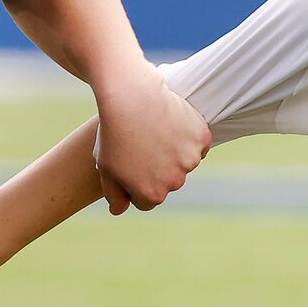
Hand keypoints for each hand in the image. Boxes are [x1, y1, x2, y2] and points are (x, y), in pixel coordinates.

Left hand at [91, 67, 208, 214]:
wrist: (131, 95)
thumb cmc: (113, 131)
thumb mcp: (105, 167)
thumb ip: (114, 194)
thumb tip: (119, 211)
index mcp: (152, 194)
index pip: (147, 199)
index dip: (135, 183)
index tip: (129, 163)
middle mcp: (175, 182)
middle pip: (168, 181)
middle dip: (156, 168)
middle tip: (141, 143)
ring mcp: (190, 160)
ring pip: (183, 161)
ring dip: (174, 152)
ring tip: (155, 131)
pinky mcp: (202, 138)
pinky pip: (197, 143)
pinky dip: (188, 136)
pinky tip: (170, 124)